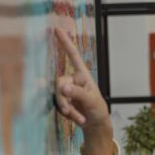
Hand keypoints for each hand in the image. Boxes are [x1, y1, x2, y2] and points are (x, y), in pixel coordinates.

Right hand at [53, 27, 113, 154]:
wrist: (95, 124)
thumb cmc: (98, 109)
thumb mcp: (91, 100)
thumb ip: (77, 93)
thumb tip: (62, 87)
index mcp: (82, 75)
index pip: (73, 56)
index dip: (65, 42)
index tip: (57, 29)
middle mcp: (73, 80)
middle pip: (59, 82)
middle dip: (63, 97)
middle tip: (69, 110)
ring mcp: (67, 91)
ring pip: (58, 95)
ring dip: (67, 108)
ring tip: (79, 117)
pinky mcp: (62, 101)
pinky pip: (58, 105)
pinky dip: (67, 114)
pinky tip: (78, 118)